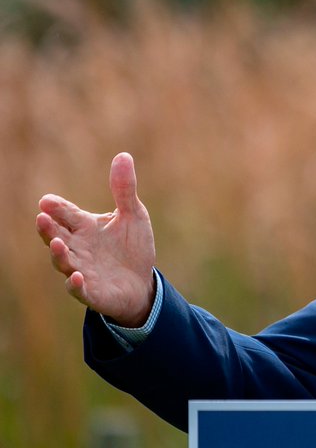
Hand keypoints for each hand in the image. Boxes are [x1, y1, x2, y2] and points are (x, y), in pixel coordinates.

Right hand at [36, 153, 156, 327]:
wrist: (141, 282)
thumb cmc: (132, 247)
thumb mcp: (133, 214)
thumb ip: (124, 189)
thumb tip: (123, 155)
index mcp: (85, 228)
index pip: (67, 215)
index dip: (57, 208)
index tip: (46, 201)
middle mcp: (78, 248)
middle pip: (57, 237)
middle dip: (48, 229)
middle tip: (42, 217)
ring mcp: (82, 270)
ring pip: (63, 262)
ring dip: (58, 253)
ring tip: (55, 243)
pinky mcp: (91, 291)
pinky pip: (79, 289)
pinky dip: (75, 283)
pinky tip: (77, 276)